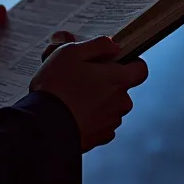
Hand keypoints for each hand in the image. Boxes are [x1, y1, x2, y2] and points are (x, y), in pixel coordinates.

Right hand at [30, 35, 148, 152]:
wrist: (43, 126)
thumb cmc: (56, 88)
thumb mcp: (72, 52)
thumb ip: (98, 45)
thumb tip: (113, 46)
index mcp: (117, 79)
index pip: (140, 69)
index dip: (130, 63)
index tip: (114, 61)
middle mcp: (120, 102)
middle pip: (122, 87)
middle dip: (105, 81)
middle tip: (81, 76)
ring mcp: (110, 122)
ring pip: (110, 105)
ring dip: (97, 100)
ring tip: (72, 95)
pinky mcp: (99, 138)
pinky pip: (101, 123)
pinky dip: (91, 117)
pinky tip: (73, 112)